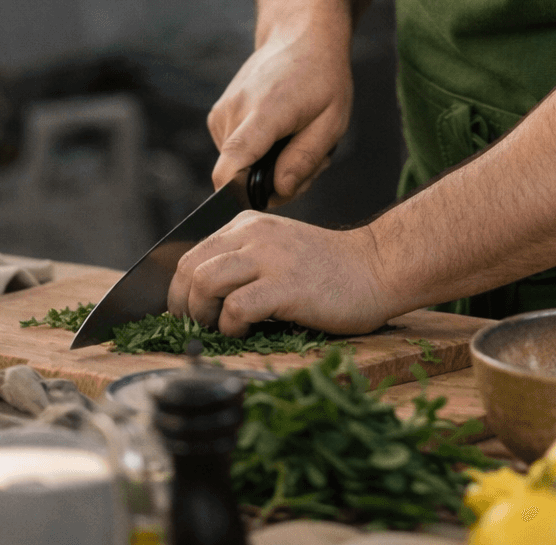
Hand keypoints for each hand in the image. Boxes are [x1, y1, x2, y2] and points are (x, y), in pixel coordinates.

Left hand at [166, 212, 392, 335]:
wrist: (376, 268)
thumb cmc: (327, 270)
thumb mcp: (277, 250)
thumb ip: (243, 261)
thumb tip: (199, 297)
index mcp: (248, 225)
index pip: (189, 254)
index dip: (179, 291)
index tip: (187, 315)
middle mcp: (254, 234)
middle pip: (189, 268)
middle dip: (184, 306)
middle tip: (200, 327)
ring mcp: (270, 258)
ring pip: (204, 283)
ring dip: (203, 315)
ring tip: (223, 328)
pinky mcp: (285, 286)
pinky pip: (236, 307)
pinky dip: (232, 326)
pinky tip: (247, 331)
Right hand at [207, 23, 352, 196]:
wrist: (300, 37)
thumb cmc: (322, 78)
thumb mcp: (332, 121)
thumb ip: (304, 159)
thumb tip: (278, 191)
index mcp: (264, 111)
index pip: (234, 162)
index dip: (236, 193)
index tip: (258, 202)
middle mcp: (234, 111)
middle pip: (241, 175)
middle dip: (276, 181)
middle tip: (312, 160)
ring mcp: (222, 112)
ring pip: (239, 167)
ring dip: (270, 165)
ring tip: (298, 138)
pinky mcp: (218, 116)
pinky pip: (235, 154)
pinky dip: (259, 153)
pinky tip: (280, 133)